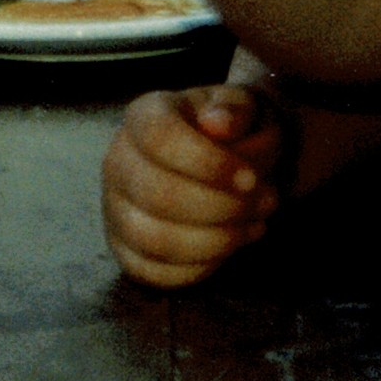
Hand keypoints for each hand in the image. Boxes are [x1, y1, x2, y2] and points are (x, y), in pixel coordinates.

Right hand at [104, 84, 283, 285]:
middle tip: (266, 204)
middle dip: (222, 207)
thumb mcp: (243, 108)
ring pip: (153, 239)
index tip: (252, 179)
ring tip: (253, 226)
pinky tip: (230, 247)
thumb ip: (235, 110)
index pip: (160, 138)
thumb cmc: (232, 131)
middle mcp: (118, 161)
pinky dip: (200, 266)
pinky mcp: (124, 249)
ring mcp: (115, 208)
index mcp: (144, 116)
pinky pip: (152, 272)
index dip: (208, 163)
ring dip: (215, 241)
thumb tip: (218, 123)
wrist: (224, 158)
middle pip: (157, 194)